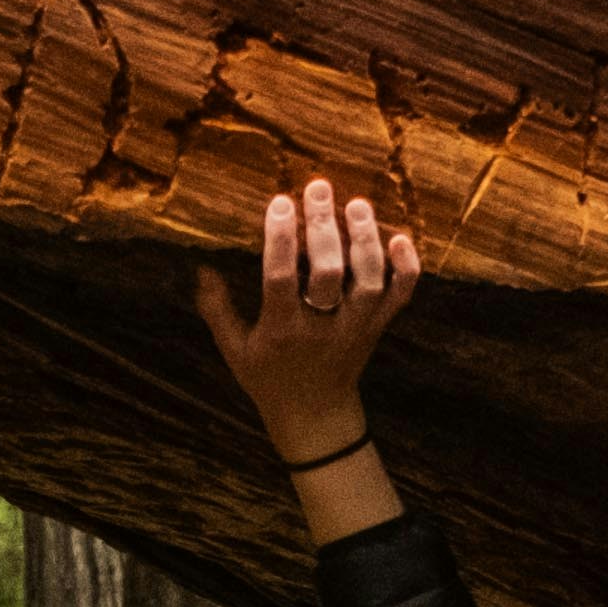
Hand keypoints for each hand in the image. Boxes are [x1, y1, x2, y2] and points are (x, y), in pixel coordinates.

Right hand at [190, 178, 417, 471]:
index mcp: (281, 332)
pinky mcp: (377, 328)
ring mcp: (354, 329)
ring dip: (366, 242)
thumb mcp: (234, 351)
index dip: (280, 240)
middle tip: (319, 188)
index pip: (280, 279)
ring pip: (369, 283)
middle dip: (324, 230)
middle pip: (329, 275)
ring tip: (357, 204)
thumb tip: (201, 268)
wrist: (316, 417)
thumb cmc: (268, 380)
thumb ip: (217, 310)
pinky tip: (401, 238)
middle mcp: (321, 329)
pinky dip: (406, 269)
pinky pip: (399, 298)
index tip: (280, 203)